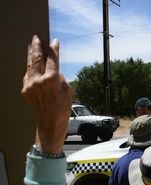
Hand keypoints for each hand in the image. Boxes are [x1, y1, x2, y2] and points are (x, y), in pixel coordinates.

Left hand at [21, 35, 71, 153]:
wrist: (50, 123)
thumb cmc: (62, 108)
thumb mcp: (67, 90)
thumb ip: (59, 78)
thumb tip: (53, 71)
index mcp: (51, 80)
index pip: (52, 59)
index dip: (53, 49)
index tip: (54, 42)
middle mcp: (38, 81)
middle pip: (36, 59)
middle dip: (37, 47)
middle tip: (37, 38)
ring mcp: (29, 85)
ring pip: (29, 65)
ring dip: (31, 55)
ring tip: (32, 46)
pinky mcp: (25, 90)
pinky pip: (27, 75)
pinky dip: (30, 68)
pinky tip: (31, 64)